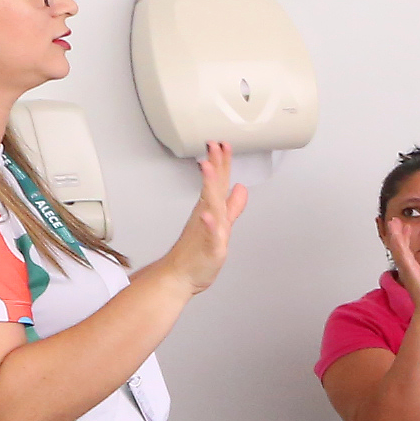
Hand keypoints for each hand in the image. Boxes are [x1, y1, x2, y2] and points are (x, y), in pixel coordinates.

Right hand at [160, 142, 249, 294]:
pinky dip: (209, 224)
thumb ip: (232, 206)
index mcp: (211, 210)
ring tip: (208, 168)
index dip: (222, 163)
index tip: (222, 144)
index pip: (219, 182)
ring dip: (209, 187)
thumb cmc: (196, 252)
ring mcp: (206, 231)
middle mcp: (207, 217)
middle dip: (216, 165)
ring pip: (210, 205)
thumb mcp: (223, 225)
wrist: (179, 275)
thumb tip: (240, 188)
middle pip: (213, 187)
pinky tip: (207, 215)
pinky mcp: (208, 247)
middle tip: (214, 145)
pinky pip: (210, 234)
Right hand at [383, 215, 419, 320]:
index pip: (408, 250)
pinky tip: (396, 234)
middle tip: (395, 220)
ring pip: (398, 249)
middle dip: (397, 233)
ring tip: (392, 222)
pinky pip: (402, 255)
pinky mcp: (409, 272)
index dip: (406, 238)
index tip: (406, 227)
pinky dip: (398, 244)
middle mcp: (408, 269)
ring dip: (395, 235)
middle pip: (400, 247)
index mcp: (414, 270)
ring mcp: (407, 270)